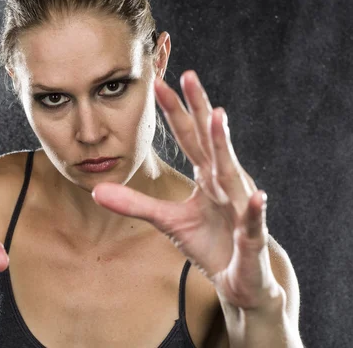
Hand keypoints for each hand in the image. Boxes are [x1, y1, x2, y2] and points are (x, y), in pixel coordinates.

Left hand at [91, 70, 279, 308]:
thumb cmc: (209, 242)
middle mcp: (225, 182)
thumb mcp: (167, 221)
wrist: (240, 277)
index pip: (189, 137)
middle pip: (209, 141)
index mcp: (207, 175)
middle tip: (188, 75)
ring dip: (224, 144)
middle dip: (199, 108)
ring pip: (230, 172)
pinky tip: (256, 196)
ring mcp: (240, 206)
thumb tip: (96, 190)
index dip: (174, 111)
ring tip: (217, 115)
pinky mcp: (251, 237)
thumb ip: (135, 204)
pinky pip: (252, 222)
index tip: (157, 83)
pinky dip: (254, 209)